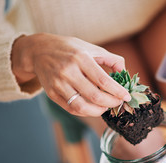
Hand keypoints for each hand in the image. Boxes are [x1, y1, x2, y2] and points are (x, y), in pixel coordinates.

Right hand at [11, 33, 130, 116]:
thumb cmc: (69, 49)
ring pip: (82, 107)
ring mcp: (58, 84)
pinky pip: (72, 109)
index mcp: (80, 58)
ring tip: (106, 107)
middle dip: (111, 103)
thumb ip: (111, 59)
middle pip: (95, 96)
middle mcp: (68, 71)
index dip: (118, 92)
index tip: (127, 97)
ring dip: (99, 111)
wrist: (38, 50)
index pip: (103, 81)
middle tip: (118, 102)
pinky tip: (93, 107)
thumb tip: (125, 72)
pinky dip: (86, 112)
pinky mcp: (51, 93)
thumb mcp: (90, 47)